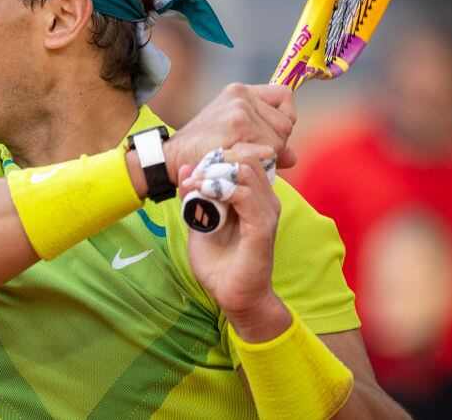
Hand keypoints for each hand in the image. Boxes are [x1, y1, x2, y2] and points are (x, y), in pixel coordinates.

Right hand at [163, 83, 296, 183]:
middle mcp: (241, 96)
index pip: (284, 95)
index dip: (284, 117)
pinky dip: (260, 162)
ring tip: (242, 158)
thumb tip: (294, 157)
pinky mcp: (237, 127)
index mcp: (240, 92)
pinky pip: (269, 150)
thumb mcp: (233, 136)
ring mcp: (240, 110)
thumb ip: (266, 140)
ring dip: (268, 156)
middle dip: (275, 144)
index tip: (273, 133)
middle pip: (286, 123)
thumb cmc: (202, 149)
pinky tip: (241, 163)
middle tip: (249, 153)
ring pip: (280, 140)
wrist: (173, 158)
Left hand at [178, 143, 291, 341]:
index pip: (241, 157)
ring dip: (214, 173)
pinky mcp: (261, 227)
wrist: (231, 295)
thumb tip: (185, 168)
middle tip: (191, 178)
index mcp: (253, 196)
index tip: (190, 173)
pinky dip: (221, 188)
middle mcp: (265, 200)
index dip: (215, 157)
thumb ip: (194, 195)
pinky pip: (245, 195)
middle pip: (246, 157)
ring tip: (194, 186)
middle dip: (214, 161)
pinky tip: (203, 193)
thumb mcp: (198, 221)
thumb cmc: (218, 262)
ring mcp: (266, 212)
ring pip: (246, 170)